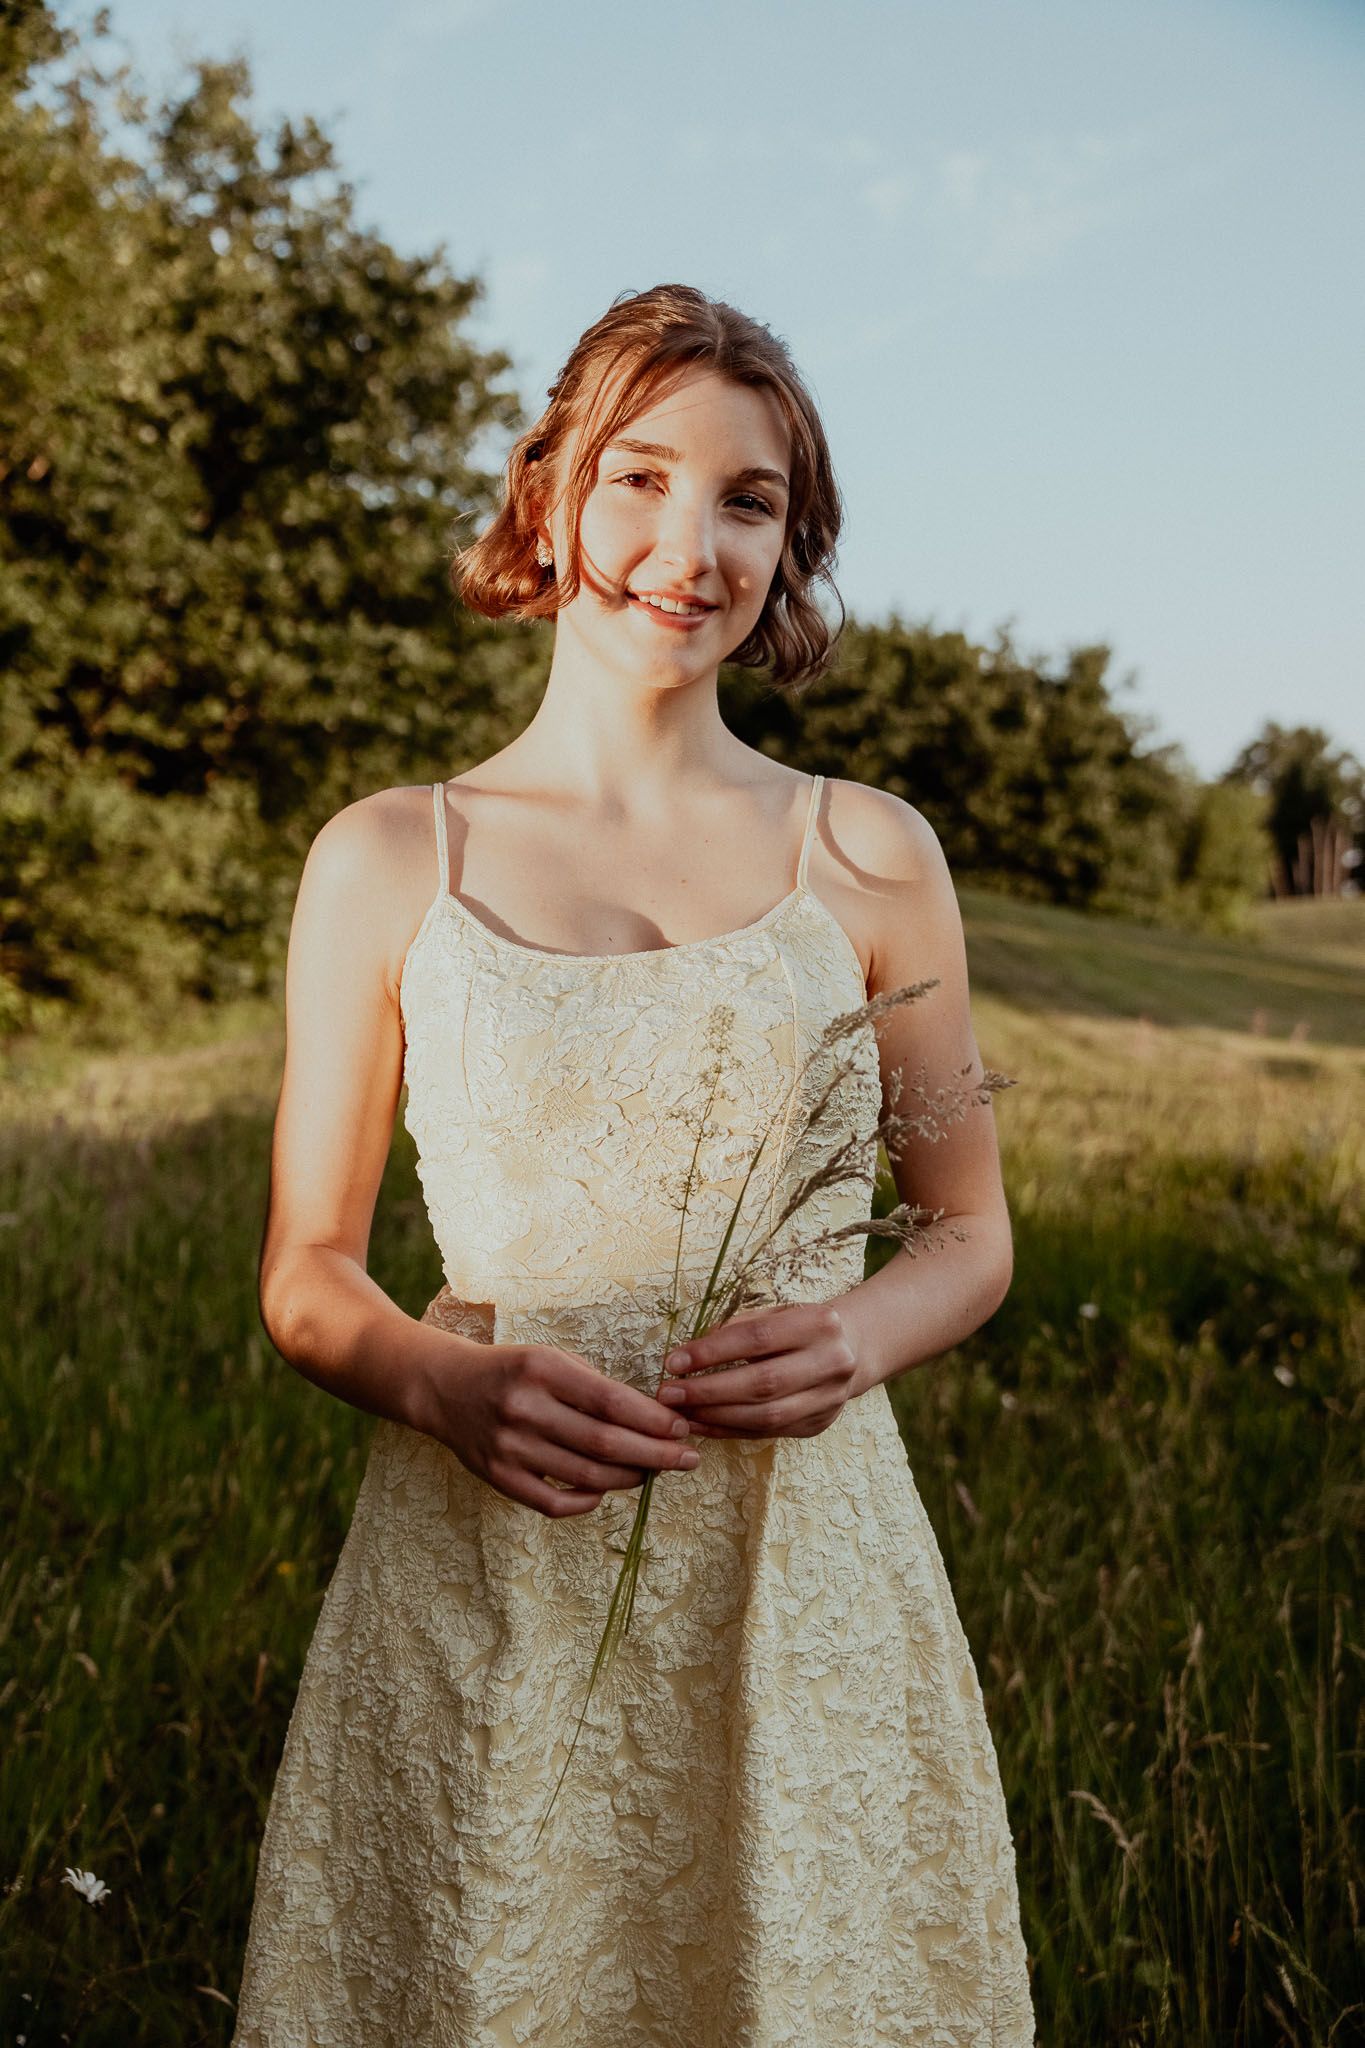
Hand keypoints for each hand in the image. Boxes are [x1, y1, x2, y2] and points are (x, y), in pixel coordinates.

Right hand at [409, 1339, 701, 1519]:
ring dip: (629, 1478)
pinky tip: (606, 1491)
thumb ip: (594, 1385)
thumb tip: (654, 1418)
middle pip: (604, 1442)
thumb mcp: (550, 1358)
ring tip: (654, 1473)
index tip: (682, 1429)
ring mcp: (508, 1447)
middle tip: (688, 1459)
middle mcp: (523, 1408)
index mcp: (541, 1369)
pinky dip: (587, 1501)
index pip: (610, 1401)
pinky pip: (552, 1503)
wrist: (445, 1388)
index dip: (652, 1420)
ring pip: (585, 1476)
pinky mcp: (497, 1477)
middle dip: (655, 1454)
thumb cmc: (512, 1371)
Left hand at [654, 1301, 862, 1440]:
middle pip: (762, 1383)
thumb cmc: (800, 1327)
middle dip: (708, 1391)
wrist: (851, 1349)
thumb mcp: (776, 1313)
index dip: (712, 1353)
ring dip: (716, 1416)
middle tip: (669, 1394)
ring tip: (679, 1413)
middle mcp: (831, 1362)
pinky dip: (729, 1431)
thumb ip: (737, 1328)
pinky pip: (766, 1434)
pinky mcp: (817, 1425)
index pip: (757, 1339)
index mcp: (819, 1324)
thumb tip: (689, 1354)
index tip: (674, 1362)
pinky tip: (701, 1424)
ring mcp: (828, 1399)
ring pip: (765, 1416)